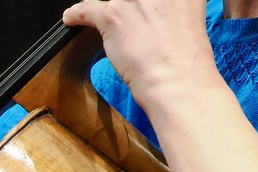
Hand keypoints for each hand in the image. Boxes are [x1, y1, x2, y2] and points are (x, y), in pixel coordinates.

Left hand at [62, 0, 213, 110]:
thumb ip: (169, 5)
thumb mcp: (186, 14)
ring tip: (101, 17)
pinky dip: (76, 13)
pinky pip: (86, 7)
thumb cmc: (183, 56)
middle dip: (122, 7)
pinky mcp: (113, 15)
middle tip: (124, 20)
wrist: (176, 78)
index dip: (139, 4)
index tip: (137, 8)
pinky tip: (71, 16)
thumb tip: (151, 12)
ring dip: (103, 8)